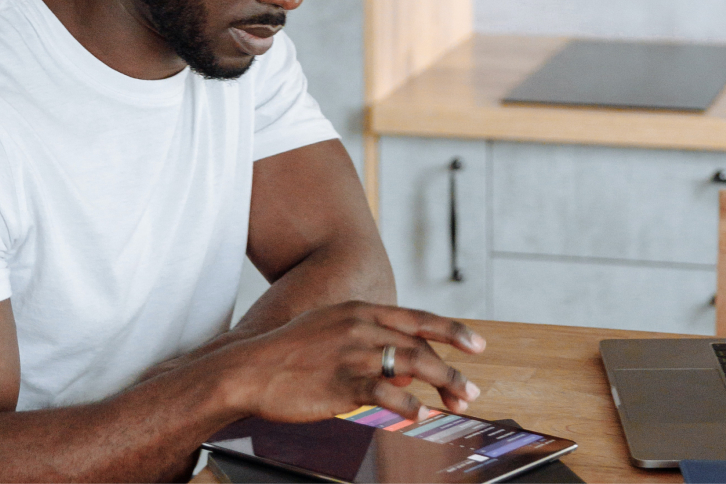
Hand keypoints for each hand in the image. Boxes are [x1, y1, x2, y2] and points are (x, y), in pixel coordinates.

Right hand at [225, 301, 484, 423]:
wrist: (248, 369)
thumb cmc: (288, 355)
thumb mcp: (329, 330)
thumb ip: (366, 339)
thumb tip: (404, 365)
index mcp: (359, 311)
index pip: (418, 318)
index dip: (452, 330)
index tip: (477, 344)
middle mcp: (360, 327)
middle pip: (421, 345)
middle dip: (453, 369)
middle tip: (472, 389)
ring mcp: (352, 354)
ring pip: (413, 365)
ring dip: (444, 385)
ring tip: (460, 402)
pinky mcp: (341, 382)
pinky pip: (386, 393)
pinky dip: (410, 404)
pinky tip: (423, 415)